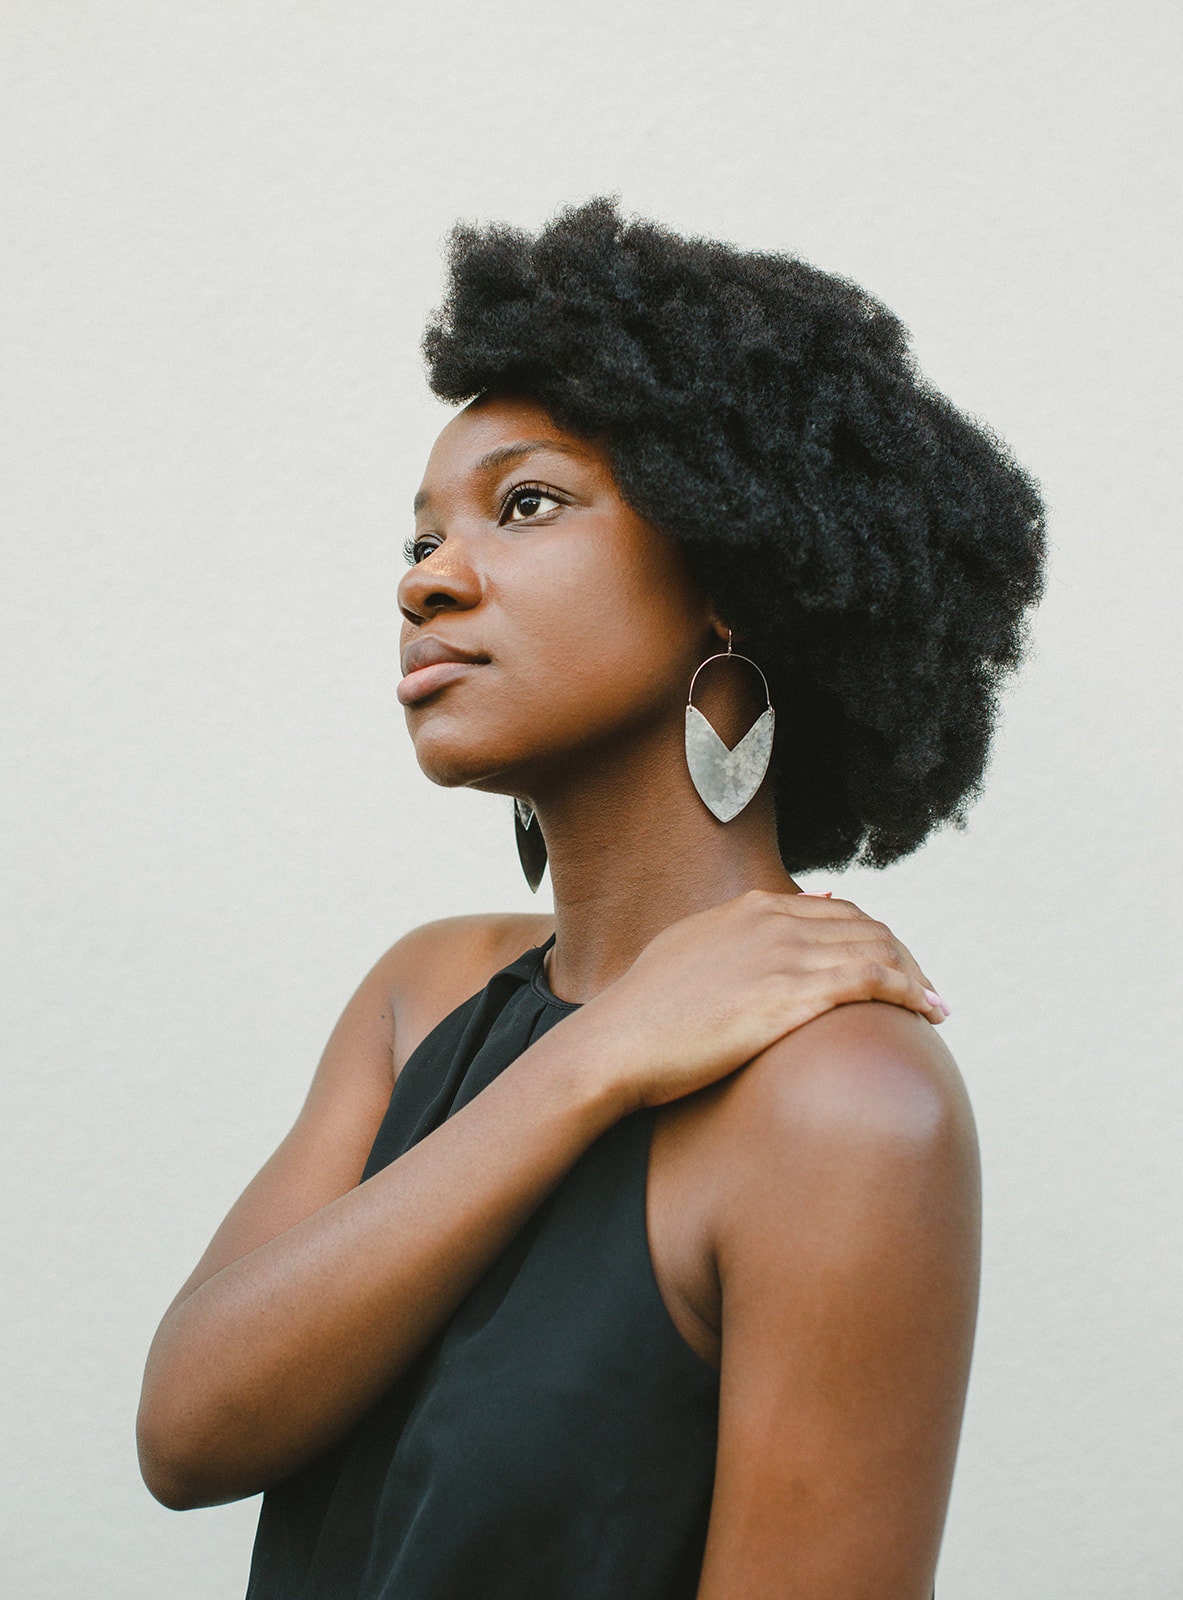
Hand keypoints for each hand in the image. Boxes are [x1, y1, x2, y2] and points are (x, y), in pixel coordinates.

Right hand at [578, 889, 948, 1111]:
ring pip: (879, 949)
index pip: (837, 910)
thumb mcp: (686, 952)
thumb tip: (770, 923)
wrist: (617, 1045)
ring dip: (918, 977)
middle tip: (925, 992)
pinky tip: (927, 1015)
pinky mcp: (792, 994)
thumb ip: (730, 936)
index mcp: (750, 908)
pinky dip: (910, 992)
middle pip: (867, 925)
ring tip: (937, 1007)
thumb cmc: (643, 1014)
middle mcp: (772, 921)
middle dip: (904, 957)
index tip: (891, 967)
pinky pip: (873, 980)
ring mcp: (784, 954)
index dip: (873, 938)